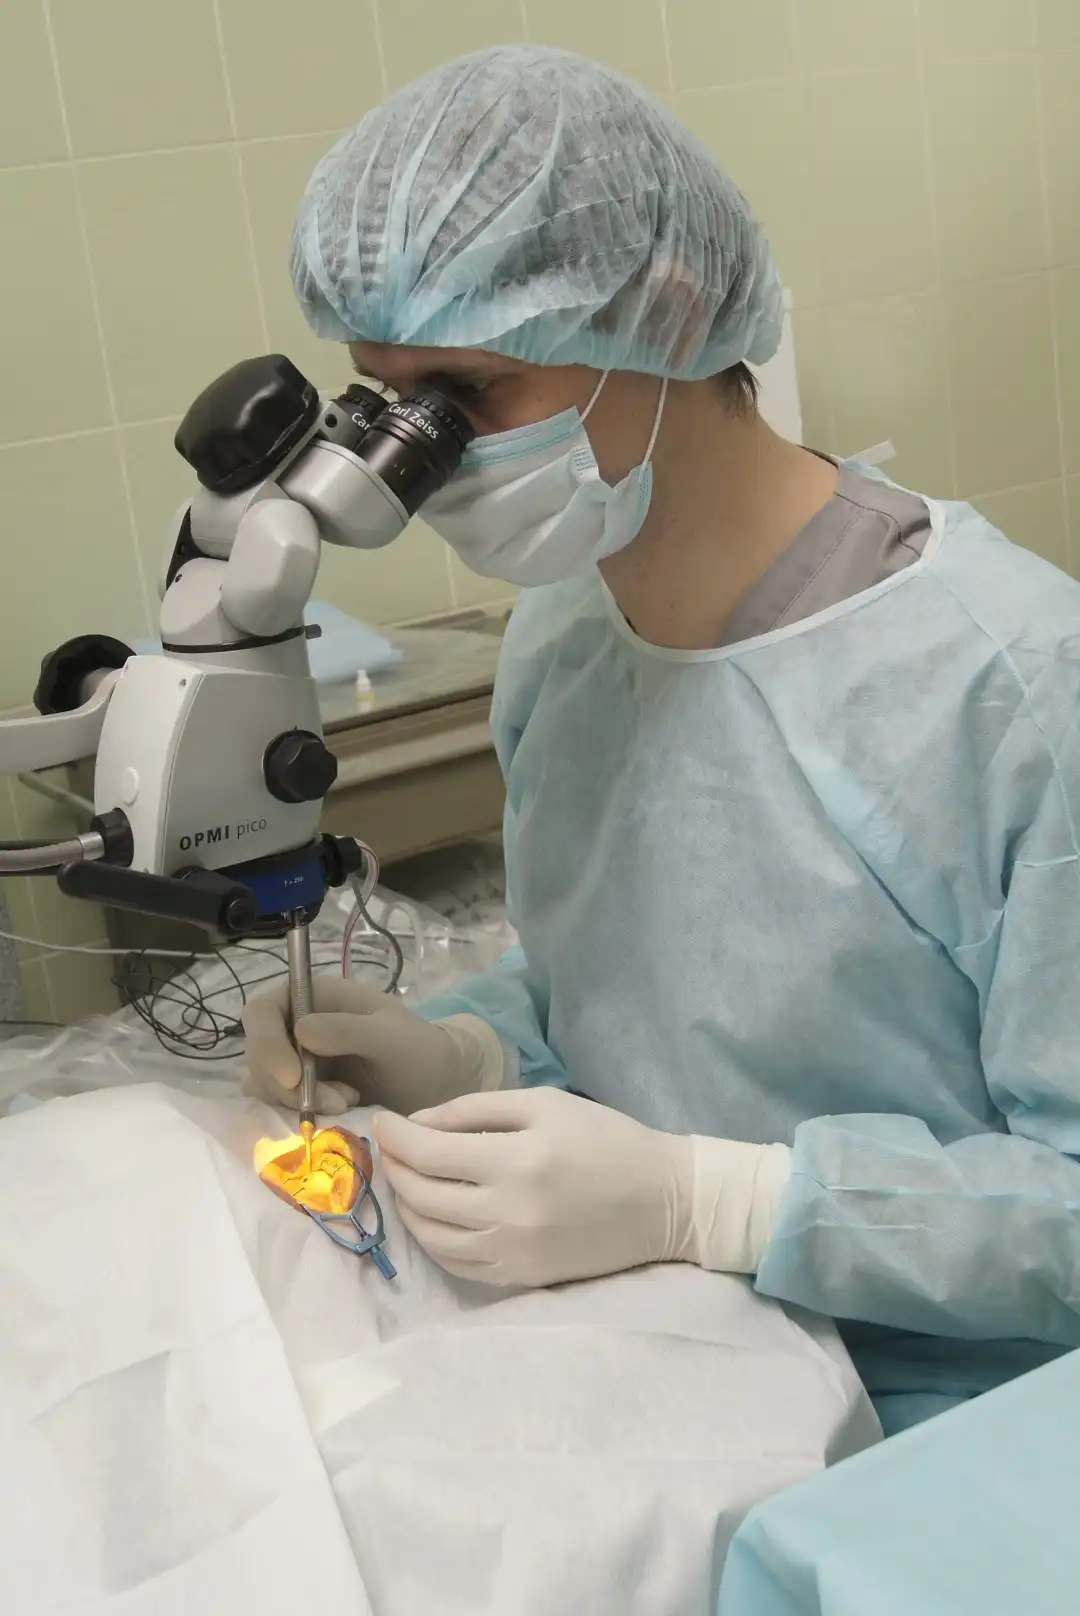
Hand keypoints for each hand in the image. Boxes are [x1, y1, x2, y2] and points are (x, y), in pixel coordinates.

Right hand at [240, 976, 503, 1117]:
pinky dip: (300, 1116)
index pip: (261, 1011)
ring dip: (296, 1104)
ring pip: (265, 1086)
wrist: (437, 1086)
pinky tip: (340, 1115)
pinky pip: (278, 1108)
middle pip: (257, 1055)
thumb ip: (348, 1030)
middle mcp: (296, 1026)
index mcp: (313, 998)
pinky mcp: (301, 1095)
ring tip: (347, 1105)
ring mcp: (296, 1062)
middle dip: (286, 1085)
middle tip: (336, 1102)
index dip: (265, 1043)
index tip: (291, 1078)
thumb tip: (301, 1030)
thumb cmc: (419, 1050)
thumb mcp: (391, 1036)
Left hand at [373, 1087, 793, 1287]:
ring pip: (432, 1236)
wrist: (663, 1200)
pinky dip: (433, 1240)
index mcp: (516, 1160)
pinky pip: (458, 1264)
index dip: (394, 1136)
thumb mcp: (544, 1104)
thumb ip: (476, 1109)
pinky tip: (431, 1217)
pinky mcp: (522, 1277)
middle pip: (422, 1195)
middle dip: (394, 1168)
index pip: (429, 1152)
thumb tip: (419, 1124)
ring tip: (404, 1181)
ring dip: (406, 1206)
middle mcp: (509, 1211)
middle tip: (387, 1149)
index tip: (377, 1121)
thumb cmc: (605, 1138)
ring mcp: (514, 1251)